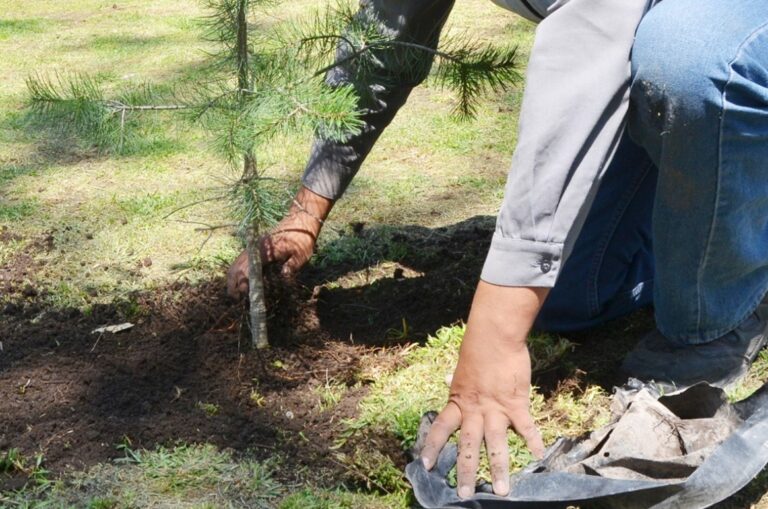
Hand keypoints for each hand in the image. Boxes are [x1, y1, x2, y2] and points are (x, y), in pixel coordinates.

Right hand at [226, 186, 332, 298]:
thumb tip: (283, 277)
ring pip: (236, 263)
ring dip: (233, 278)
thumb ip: (292, 266)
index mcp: (265, 251)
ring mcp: (254, 247)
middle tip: (236, 299)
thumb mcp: (301, 254)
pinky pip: (241, 260)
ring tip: (236, 294)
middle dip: (233, 284)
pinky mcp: (255, 247)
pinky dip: (237, 271)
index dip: (244, 283)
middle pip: (236, 267)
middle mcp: (255, 248)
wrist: (300, 220)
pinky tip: (241, 281)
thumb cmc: (302, 238)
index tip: (245, 295)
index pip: (247, 269)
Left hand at [420, 284, 547, 498]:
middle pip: (469, 446)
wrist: (495, 337)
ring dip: (500, 469)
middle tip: (465, 494)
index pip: (441, 428)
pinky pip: (526, 427)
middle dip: (467, 472)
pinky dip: (533, 442)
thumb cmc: (477, 351)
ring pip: (497, 445)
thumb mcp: (461, 369)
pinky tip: (538, 457)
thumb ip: (457, 381)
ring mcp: (496, 409)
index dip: (432, 447)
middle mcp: (474, 410)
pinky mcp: (517, 404)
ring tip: (503, 492)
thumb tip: (447, 379)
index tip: (425, 465)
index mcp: (458, 401)